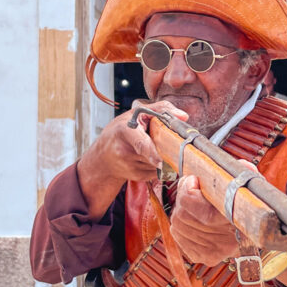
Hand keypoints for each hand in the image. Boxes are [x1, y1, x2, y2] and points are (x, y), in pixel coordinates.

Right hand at [78, 100, 187, 218]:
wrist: (103, 155)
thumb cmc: (121, 130)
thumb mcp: (136, 114)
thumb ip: (161, 109)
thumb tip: (183, 116)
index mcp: (124, 131)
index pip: (141, 144)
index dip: (153, 153)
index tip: (161, 160)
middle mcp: (125, 151)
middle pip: (156, 155)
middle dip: (167, 151)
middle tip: (172, 144)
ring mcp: (130, 166)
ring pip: (159, 164)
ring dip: (163, 157)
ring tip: (154, 147)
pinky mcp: (136, 176)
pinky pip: (157, 171)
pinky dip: (159, 165)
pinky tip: (151, 157)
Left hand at [170, 175, 242, 265]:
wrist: (256, 228)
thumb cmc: (250, 200)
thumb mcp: (251, 183)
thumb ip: (245, 173)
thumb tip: (242, 166)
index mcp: (239, 226)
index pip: (205, 214)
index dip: (190, 194)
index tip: (194, 180)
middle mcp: (225, 244)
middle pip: (185, 217)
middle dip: (183, 196)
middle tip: (191, 184)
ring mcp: (212, 252)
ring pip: (178, 225)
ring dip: (181, 207)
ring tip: (192, 198)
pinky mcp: (203, 256)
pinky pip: (177, 235)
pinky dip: (180, 221)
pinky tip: (191, 214)